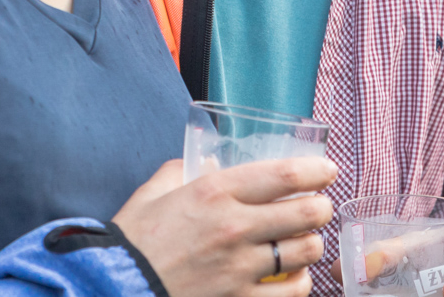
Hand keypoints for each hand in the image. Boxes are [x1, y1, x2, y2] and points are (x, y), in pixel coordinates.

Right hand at [113, 157, 337, 296]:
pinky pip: (293, 292)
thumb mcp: (153, 194)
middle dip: (321, 206)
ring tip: (305, 240)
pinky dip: (300, 281)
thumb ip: (182, 170)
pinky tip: (293, 275)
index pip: (283, 175)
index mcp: (214, 192)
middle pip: (307, 212)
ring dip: (312, 243)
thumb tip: (208, 160)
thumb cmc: (133, 242)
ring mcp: (240, 268)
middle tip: (319, 206)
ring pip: (306, 250)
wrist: (116, 289)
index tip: (327, 171)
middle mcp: (234, 227)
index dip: (315, 171)